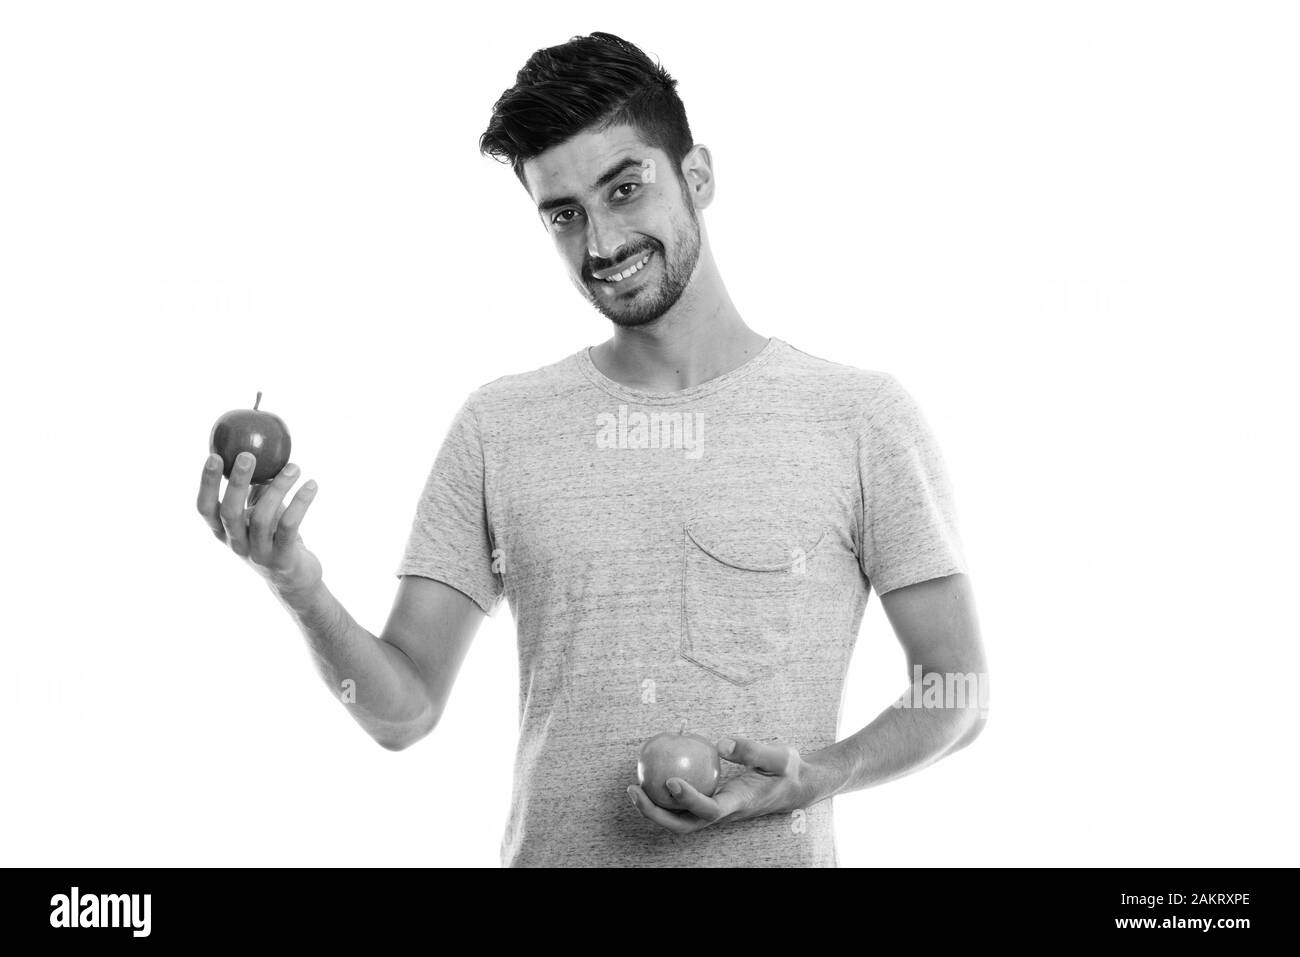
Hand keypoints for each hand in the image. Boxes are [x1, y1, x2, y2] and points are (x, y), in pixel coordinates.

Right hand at [196, 450, 321, 593]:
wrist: (293, 578)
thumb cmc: (274, 536)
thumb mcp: (259, 512)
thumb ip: (255, 488)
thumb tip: (259, 447)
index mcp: (224, 531)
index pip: (205, 508)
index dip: (206, 484)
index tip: (213, 456)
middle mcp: (236, 544)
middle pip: (229, 512)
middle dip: (236, 482)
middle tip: (247, 455)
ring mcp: (257, 554)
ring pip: (262, 517)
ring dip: (279, 488)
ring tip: (295, 467)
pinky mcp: (281, 559)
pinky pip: (289, 527)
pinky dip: (301, 503)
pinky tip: (312, 485)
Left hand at [627, 735, 819, 834]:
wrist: (797, 787)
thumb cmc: (788, 770)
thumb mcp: (778, 756)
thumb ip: (751, 750)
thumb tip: (720, 742)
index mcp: (740, 804)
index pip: (710, 810)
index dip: (689, 800)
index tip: (671, 781)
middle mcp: (724, 813)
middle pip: (684, 824)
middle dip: (655, 813)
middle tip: (634, 789)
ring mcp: (716, 810)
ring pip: (680, 818)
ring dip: (654, 806)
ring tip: (634, 783)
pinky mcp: (712, 802)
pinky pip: (685, 801)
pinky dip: (667, 790)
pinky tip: (656, 765)